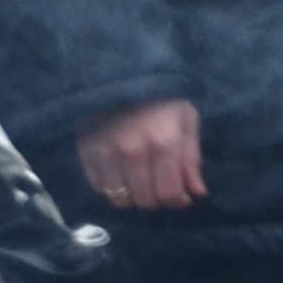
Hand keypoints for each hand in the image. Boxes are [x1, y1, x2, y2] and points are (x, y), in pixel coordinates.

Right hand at [79, 97, 204, 213]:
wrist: (122, 81)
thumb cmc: (162, 104)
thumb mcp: (186, 123)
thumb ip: (191, 161)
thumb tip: (197, 194)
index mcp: (164, 142)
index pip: (168, 192)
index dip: (177, 201)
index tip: (181, 199)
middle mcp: (133, 150)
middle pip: (145, 200)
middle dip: (157, 200)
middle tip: (160, 190)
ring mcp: (106, 152)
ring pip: (120, 199)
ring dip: (133, 198)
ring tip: (141, 185)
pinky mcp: (86, 152)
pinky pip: (99, 188)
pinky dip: (112, 189)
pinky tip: (121, 176)